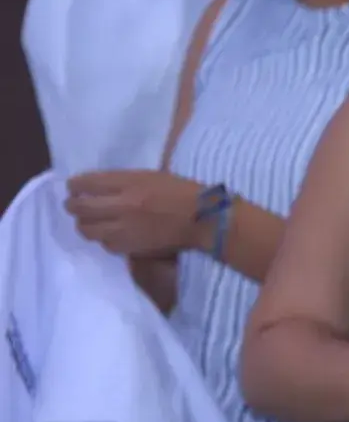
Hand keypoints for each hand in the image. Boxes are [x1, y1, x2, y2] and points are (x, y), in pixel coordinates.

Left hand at [65, 170, 205, 257]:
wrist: (203, 219)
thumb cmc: (182, 192)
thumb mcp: (153, 176)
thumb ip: (124, 181)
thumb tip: (99, 186)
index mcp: (131, 182)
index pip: (88, 182)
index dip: (75, 184)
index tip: (73, 186)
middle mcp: (122, 204)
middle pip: (81, 207)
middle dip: (72, 205)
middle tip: (72, 204)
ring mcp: (124, 228)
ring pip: (87, 228)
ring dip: (83, 223)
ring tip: (87, 221)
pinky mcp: (130, 246)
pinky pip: (105, 243)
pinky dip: (103, 238)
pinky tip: (109, 234)